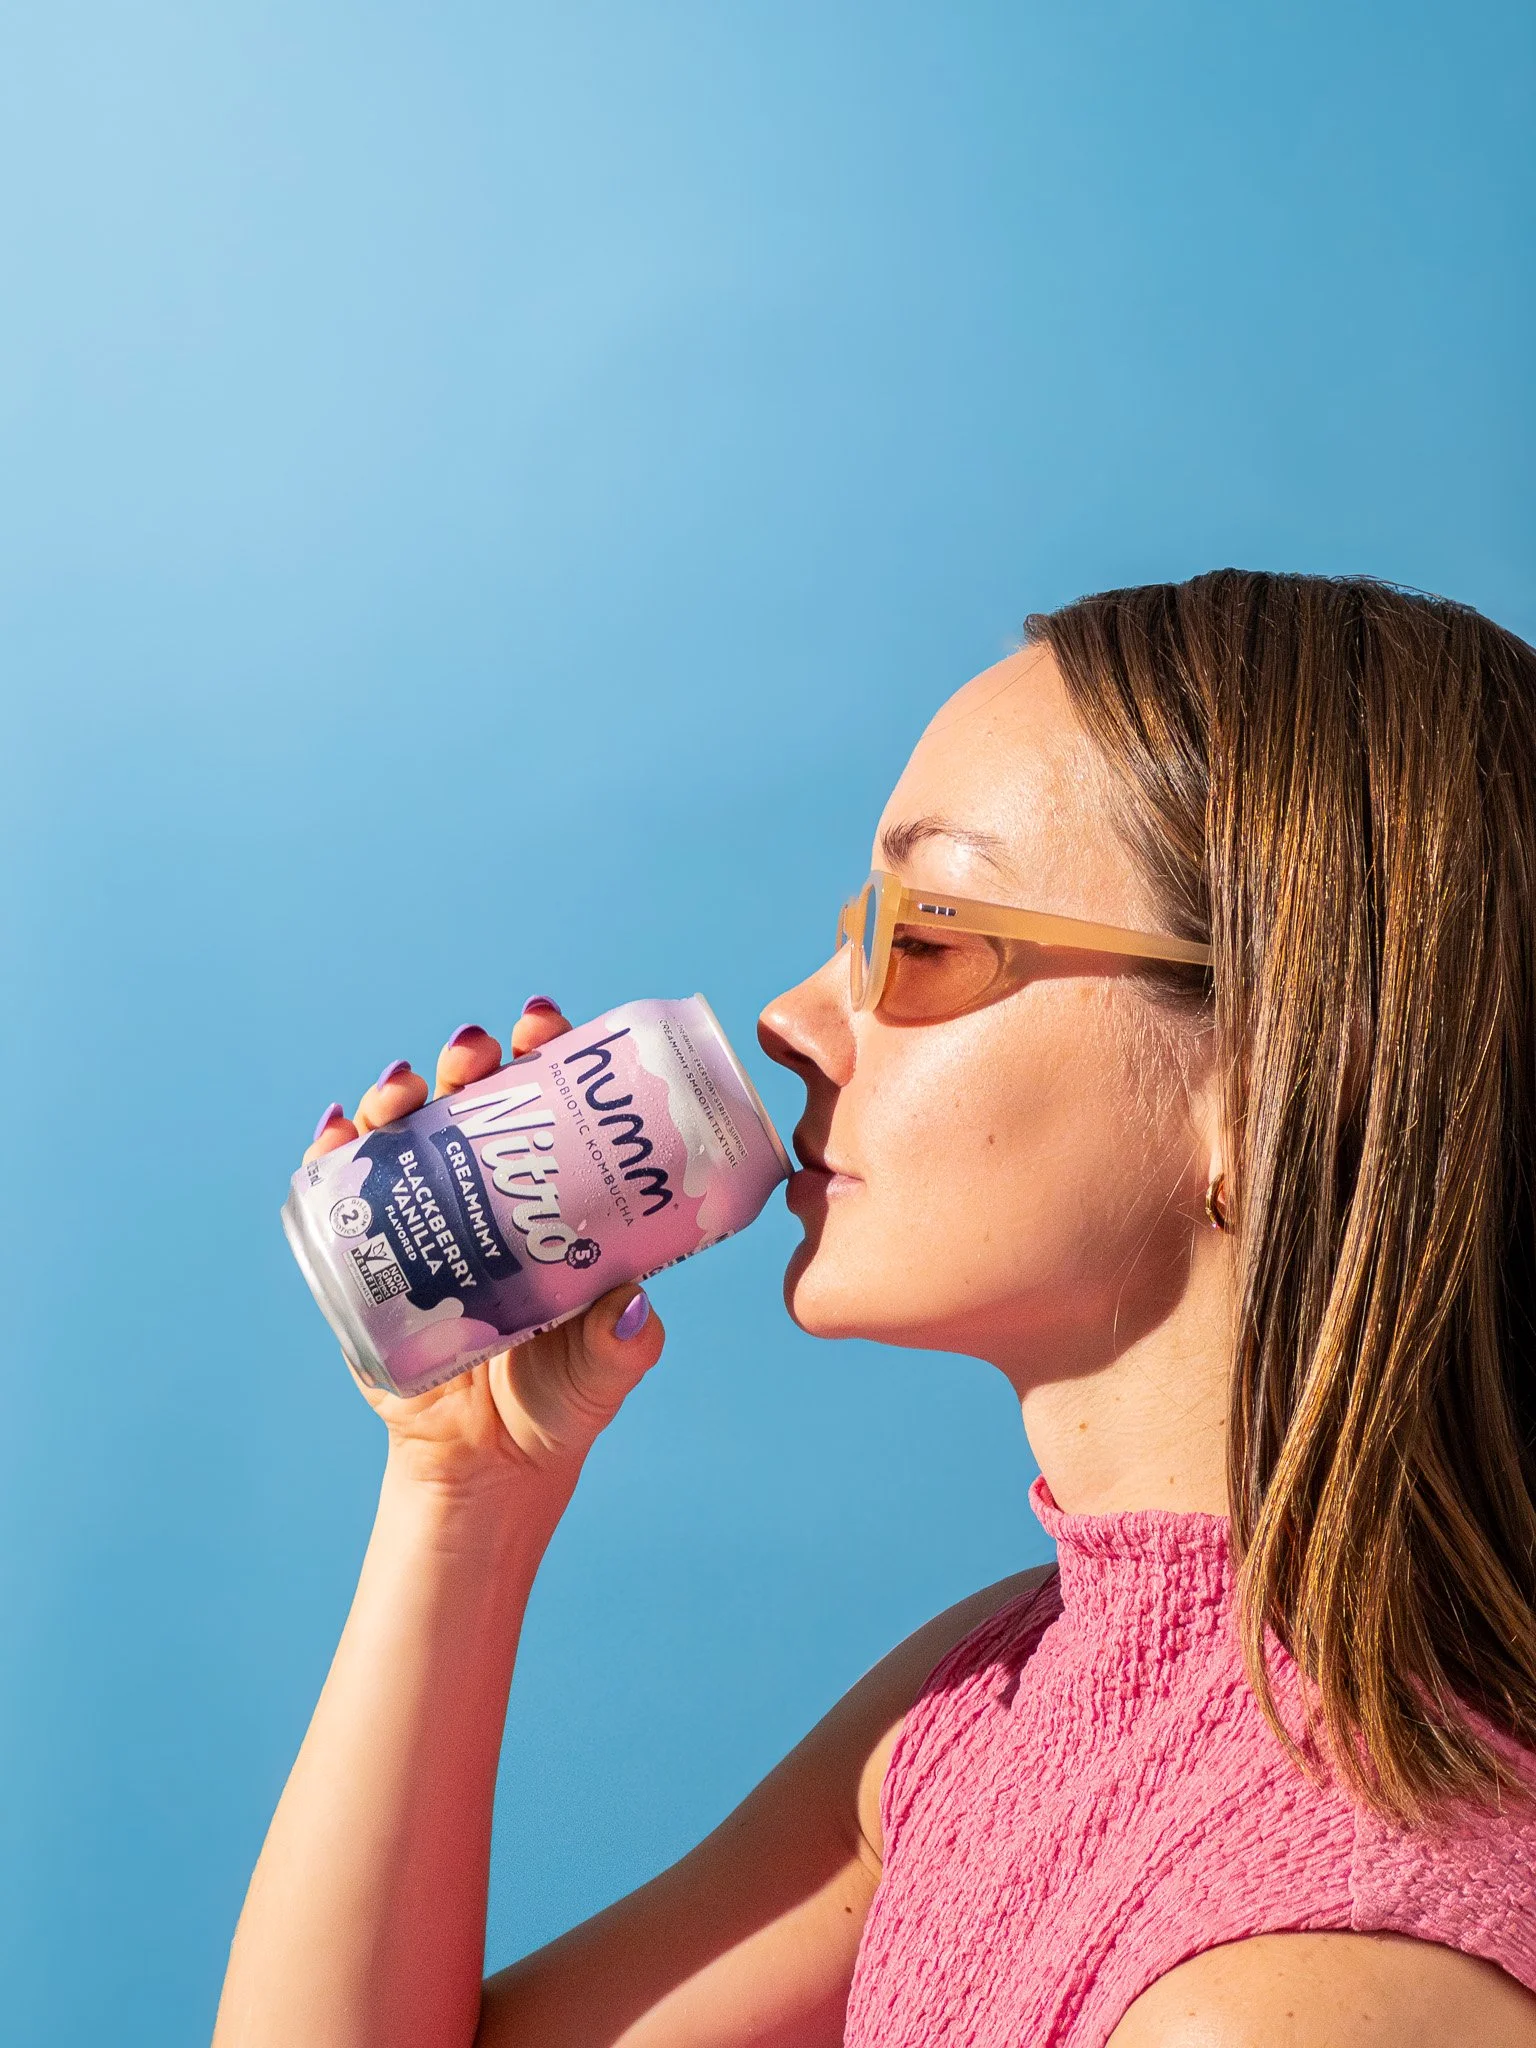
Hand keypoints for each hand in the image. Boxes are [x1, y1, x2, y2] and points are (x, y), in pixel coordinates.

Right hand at [302, 1001, 665, 1499]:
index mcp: (553, 1196)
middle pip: (473, 1100)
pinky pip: (342, 1192)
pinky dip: (333, 1153)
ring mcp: (426, 1216)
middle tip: (474, 1051)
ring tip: (401, 1088)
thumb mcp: (604, 1368)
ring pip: (406, 1131)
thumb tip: (633, 1305)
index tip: (544, 1025)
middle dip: (469, 1059)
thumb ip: (623, 1342)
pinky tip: (336, 1131)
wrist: (486, 1463)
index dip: (547, 1051)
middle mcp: (487, 1191)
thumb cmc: (560, 1399)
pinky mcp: (371, 1255)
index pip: (551, 1102)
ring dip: (398, 1094)